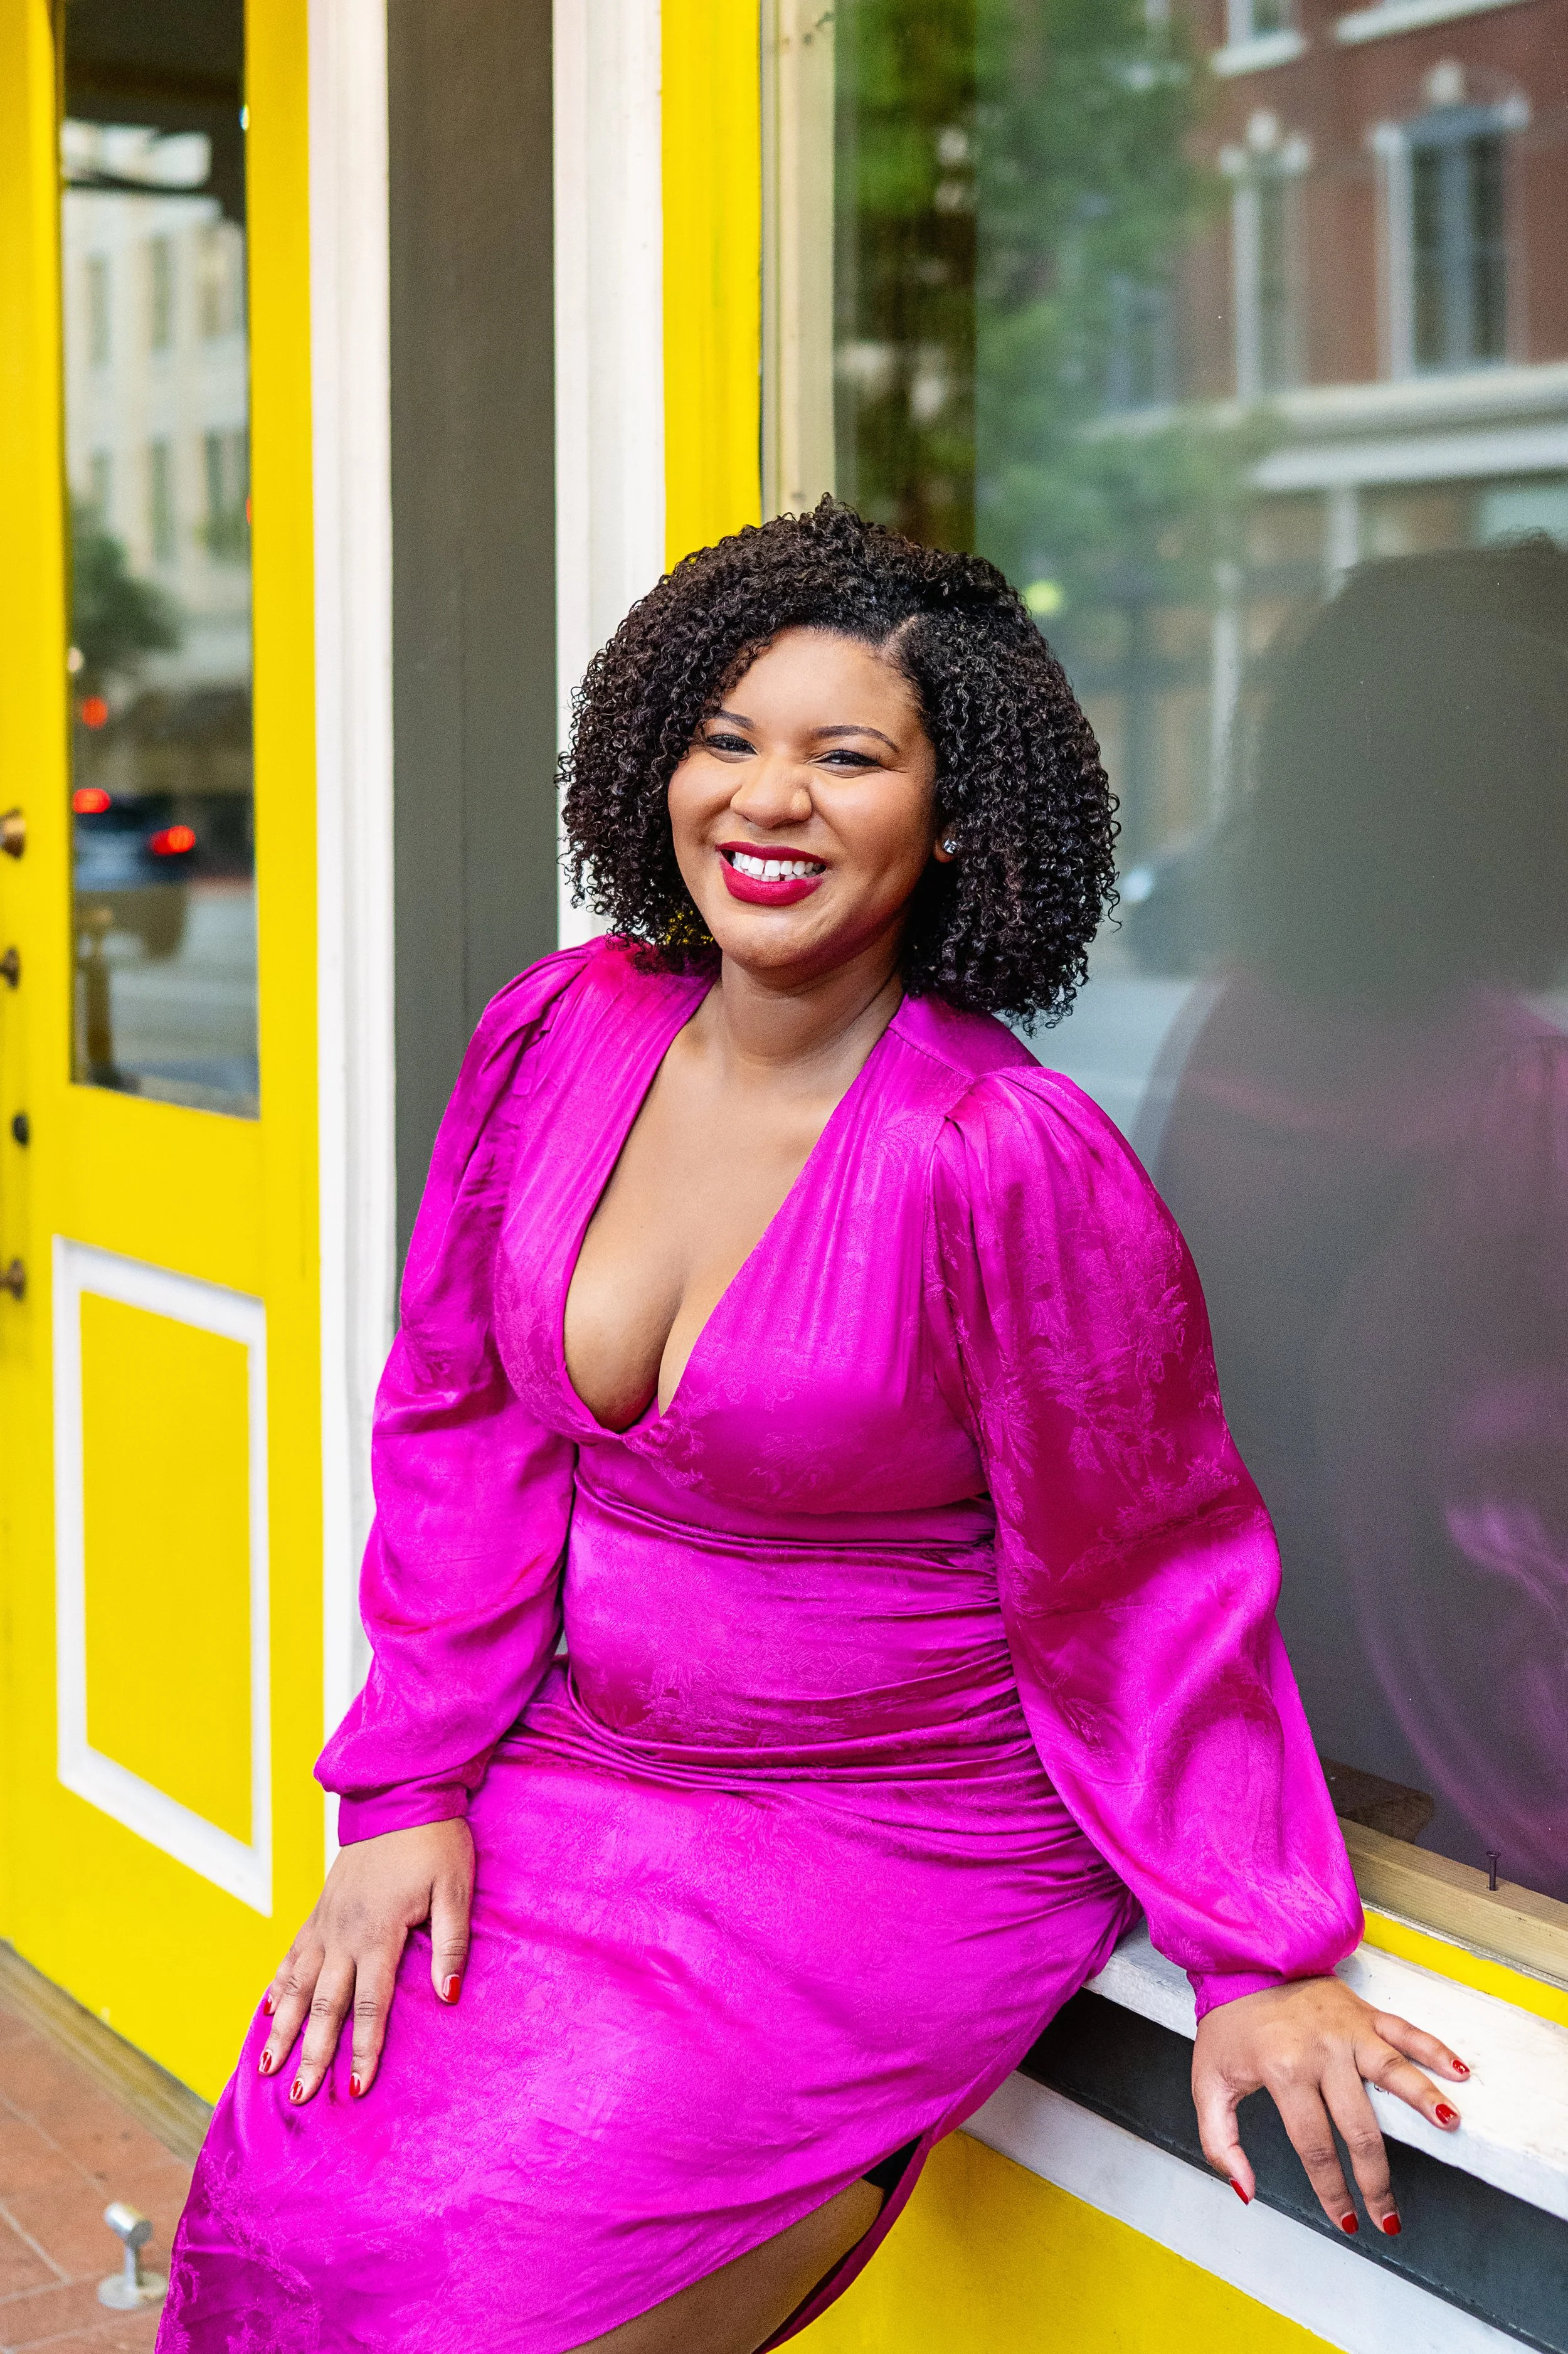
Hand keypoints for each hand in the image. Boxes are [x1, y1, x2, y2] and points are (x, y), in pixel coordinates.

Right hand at [258, 1818, 473, 2104]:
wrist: (399, 1795)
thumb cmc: (434, 1843)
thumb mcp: (455, 1890)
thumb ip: (451, 1945)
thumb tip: (448, 1997)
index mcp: (379, 1933)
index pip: (371, 2005)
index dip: (365, 2048)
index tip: (356, 2088)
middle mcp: (344, 1933)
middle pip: (324, 2006)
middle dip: (311, 2055)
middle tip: (299, 2098)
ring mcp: (326, 1921)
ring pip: (296, 1985)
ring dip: (282, 2028)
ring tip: (267, 2067)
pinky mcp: (319, 1909)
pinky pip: (291, 1954)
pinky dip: (277, 1986)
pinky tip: (267, 2010)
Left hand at [1193, 1974, 1468, 2233]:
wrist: (1243, 1960)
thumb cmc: (1229, 2024)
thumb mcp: (1208, 2082)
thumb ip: (1220, 2140)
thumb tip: (1244, 2189)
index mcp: (1284, 2071)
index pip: (1315, 2146)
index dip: (1331, 2189)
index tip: (1344, 2219)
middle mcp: (1322, 2051)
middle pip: (1359, 2126)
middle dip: (1376, 2180)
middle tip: (1389, 2217)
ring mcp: (1347, 2029)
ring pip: (1394, 2071)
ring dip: (1424, 2100)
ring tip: (1450, 2125)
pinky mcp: (1363, 2012)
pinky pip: (1405, 2031)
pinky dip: (1434, 2050)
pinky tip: (1458, 2072)